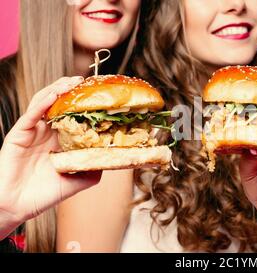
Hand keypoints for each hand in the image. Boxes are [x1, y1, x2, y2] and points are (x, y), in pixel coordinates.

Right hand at [0, 77, 101, 233]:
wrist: (19, 206)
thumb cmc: (46, 194)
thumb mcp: (79, 179)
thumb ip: (94, 167)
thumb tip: (114, 157)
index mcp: (61, 139)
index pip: (73, 113)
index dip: (84, 102)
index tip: (99, 92)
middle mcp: (47, 132)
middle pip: (59, 103)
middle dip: (71, 89)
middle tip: (86, 81)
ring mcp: (33, 131)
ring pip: (44, 102)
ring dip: (57, 90)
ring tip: (72, 82)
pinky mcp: (19, 134)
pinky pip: (31, 115)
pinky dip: (42, 103)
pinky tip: (53, 95)